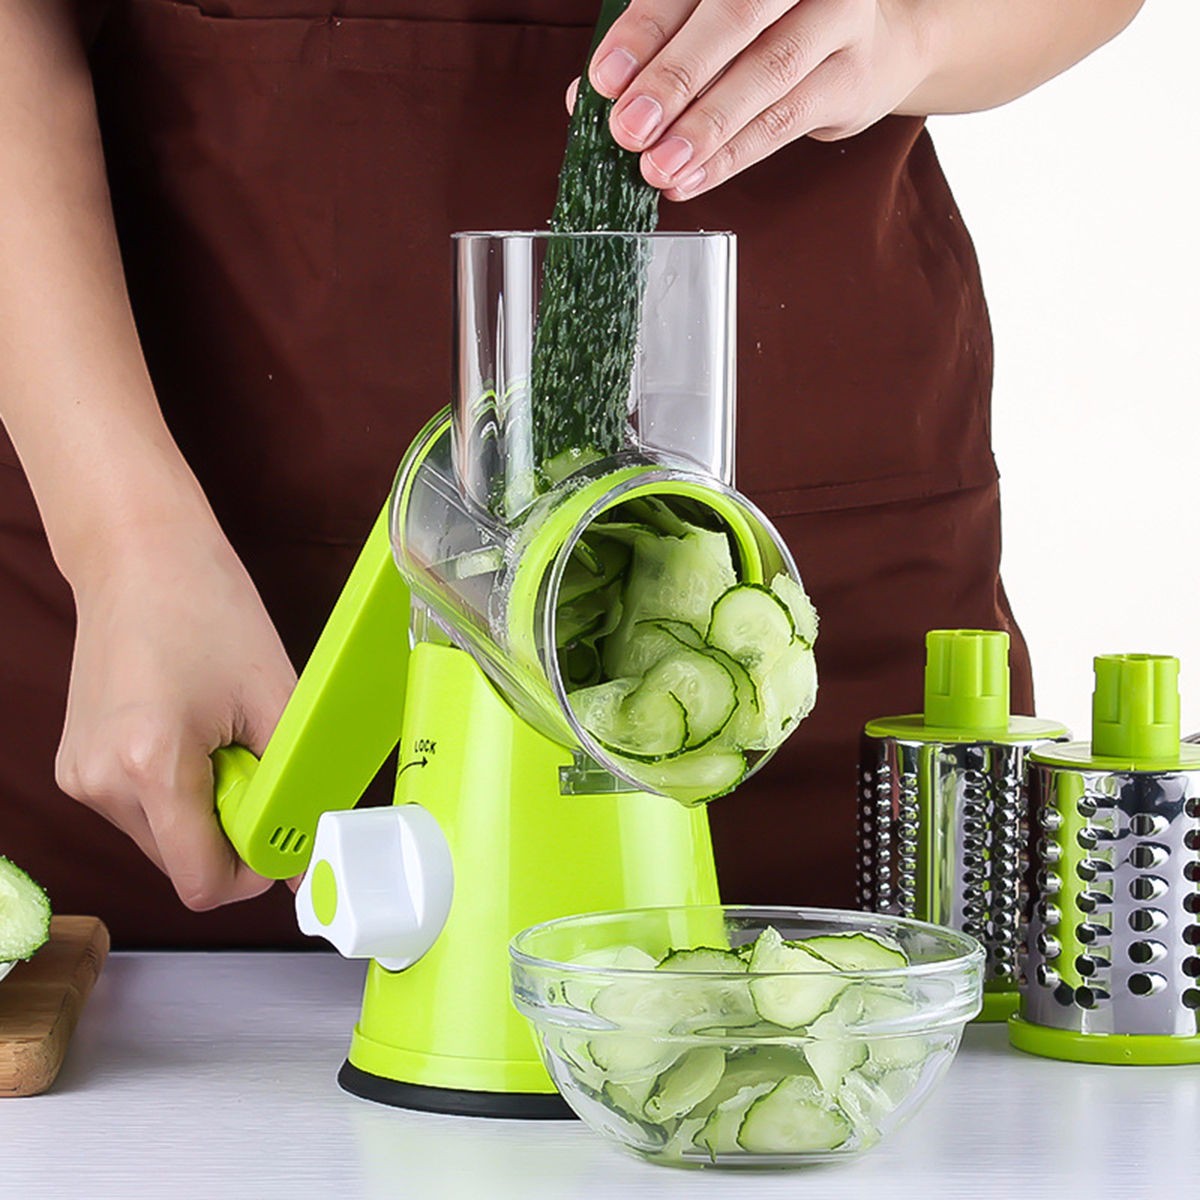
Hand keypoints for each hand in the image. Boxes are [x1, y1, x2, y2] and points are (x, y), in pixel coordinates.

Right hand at [55, 517, 296, 910]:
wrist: (139, 556)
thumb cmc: (209, 610)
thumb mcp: (273, 698)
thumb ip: (290, 783)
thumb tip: (302, 850)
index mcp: (149, 766)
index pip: (202, 882)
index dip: (253, 871)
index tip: (280, 835)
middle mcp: (100, 782)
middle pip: (182, 864)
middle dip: (230, 832)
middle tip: (250, 762)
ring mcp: (79, 776)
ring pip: (162, 840)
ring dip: (202, 811)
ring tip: (217, 739)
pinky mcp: (75, 766)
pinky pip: (140, 811)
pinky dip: (175, 793)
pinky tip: (188, 736)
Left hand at [583, 0, 928, 198]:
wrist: (870, 43)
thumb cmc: (769, 30)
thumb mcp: (706, 28)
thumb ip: (654, 52)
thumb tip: (586, 99)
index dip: (643, 32)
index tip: (604, 81)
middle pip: (733, 19)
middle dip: (674, 78)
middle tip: (629, 129)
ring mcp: (836, 18)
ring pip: (765, 75)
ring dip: (704, 128)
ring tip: (658, 167)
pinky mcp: (851, 76)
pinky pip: (785, 121)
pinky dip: (733, 155)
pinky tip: (694, 178)